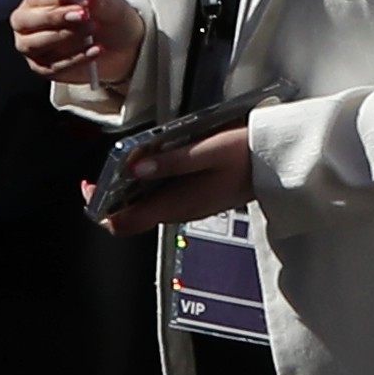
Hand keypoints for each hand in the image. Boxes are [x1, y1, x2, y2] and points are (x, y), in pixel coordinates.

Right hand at [11, 0, 146, 84]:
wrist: (119, 44)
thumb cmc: (105, 16)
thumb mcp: (108, 4)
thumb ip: (98, 0)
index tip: (84, 2)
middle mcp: (28, 21)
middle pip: (26, 20)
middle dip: (56, 18)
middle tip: (85, 16)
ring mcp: (32, 46)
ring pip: (35, 44)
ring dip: (65, 37)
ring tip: (93, 30)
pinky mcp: (43, 68)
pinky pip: (53, 67)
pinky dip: (75, 59)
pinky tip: (95, 51)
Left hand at [91, 125, 252, 234]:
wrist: (282, 164)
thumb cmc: (248, 155)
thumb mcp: (208, 151)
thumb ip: (170, 161)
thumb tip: (134, 166)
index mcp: (176, 204)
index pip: (122, 223)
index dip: (100, 208)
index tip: (91, 186)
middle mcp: (179, 211)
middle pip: (131, 215)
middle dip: (114, 194)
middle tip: (110, 167)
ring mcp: (189, 207)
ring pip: (146, 205)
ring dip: (132, 186)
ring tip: (132, 158)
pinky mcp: (198, 199)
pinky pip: (164, 197)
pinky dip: (151, 183)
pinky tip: (158, 161)